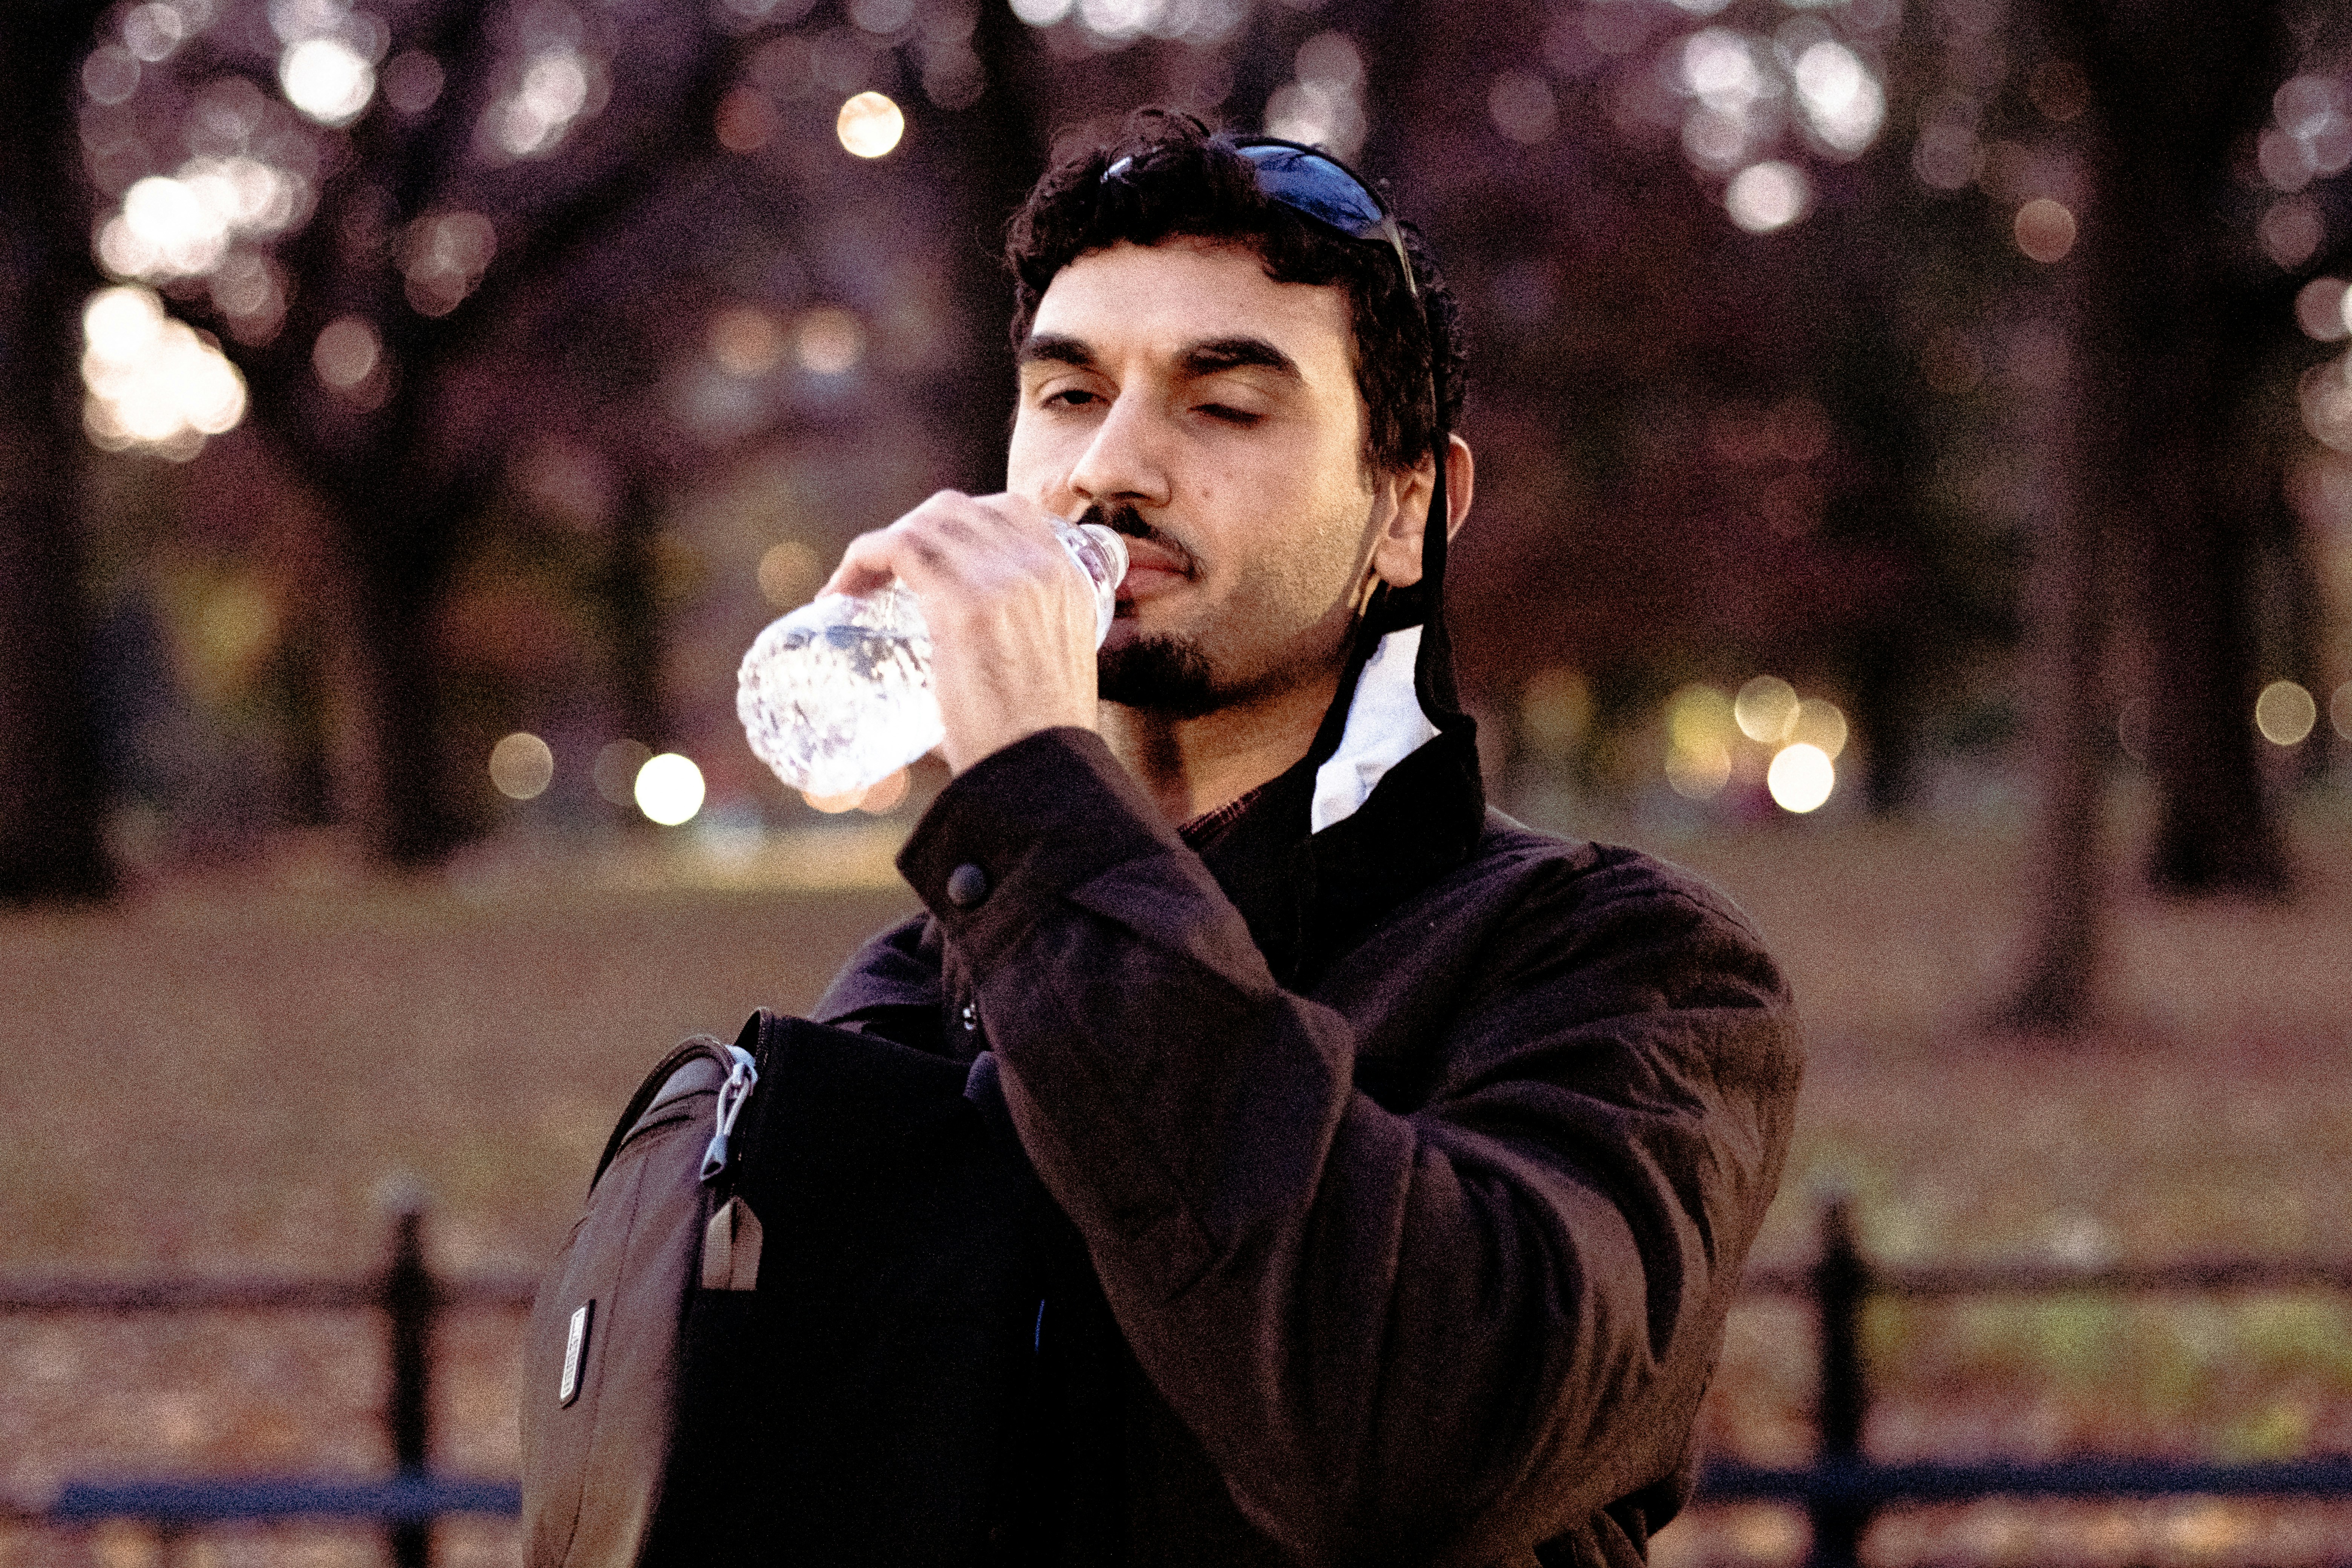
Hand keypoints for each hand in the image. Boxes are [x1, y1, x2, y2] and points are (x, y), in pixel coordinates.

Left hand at [822, 491, 1098, 773]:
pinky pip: (898, 548)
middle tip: (883, 578)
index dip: (956, 525)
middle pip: (959, 509)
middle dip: (912, 530)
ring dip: (882, 546)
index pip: (1009, 511)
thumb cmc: (1037, 743)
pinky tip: (842, 591)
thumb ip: (1022, 642)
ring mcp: (1004, 579)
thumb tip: (964, 657)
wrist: (1043, 776)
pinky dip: (861, 558)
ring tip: (856, 588)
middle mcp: (1041, 566)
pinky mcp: (964, 603)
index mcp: (1069, 578)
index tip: (925, 560)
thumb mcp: (1052, 668)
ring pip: (925, 523)